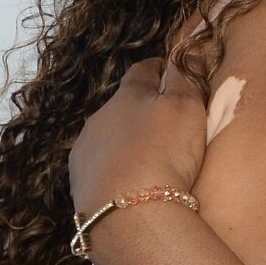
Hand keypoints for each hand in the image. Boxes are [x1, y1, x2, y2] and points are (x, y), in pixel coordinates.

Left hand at [69, 58, 209, 216]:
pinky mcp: (79, 180)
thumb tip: (184, 52)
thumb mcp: (186, 108)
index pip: (142, 70)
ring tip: (145, 156)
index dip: (157, 68)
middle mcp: (100, 116)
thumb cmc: (164, 152)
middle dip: (139, 108)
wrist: (128, 212)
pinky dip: (113, 168)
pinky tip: (125, 181)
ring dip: (123, 140)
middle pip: (122, 104)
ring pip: (107, 135)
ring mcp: (85, 149)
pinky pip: (98, 166)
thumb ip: (184, 78)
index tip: (167, 69)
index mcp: (128, 94)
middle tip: (162, 120)